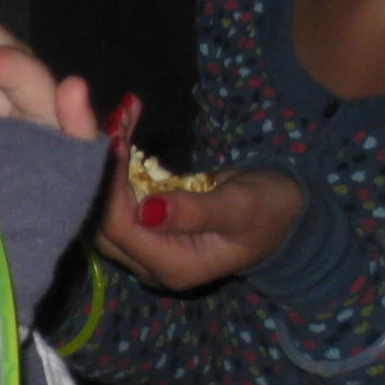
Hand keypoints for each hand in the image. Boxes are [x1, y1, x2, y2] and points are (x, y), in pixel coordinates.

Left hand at [94, 95, 302, 289]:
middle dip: (101, 168)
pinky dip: (116, 165)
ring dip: (105, 163)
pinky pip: (117, 198)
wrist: (284, 213)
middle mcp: (150, 264)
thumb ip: (196, 212)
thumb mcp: (241, 208)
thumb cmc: (270, 211)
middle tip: (115, 119)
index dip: (110, 185)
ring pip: (104, 207)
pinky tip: (124, 128)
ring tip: (120, 118)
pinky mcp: (144, 228)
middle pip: (102, 219)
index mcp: (174, 266)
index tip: (115, 138)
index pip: (120, 227)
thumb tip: (148, 210)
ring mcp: (145, 248)